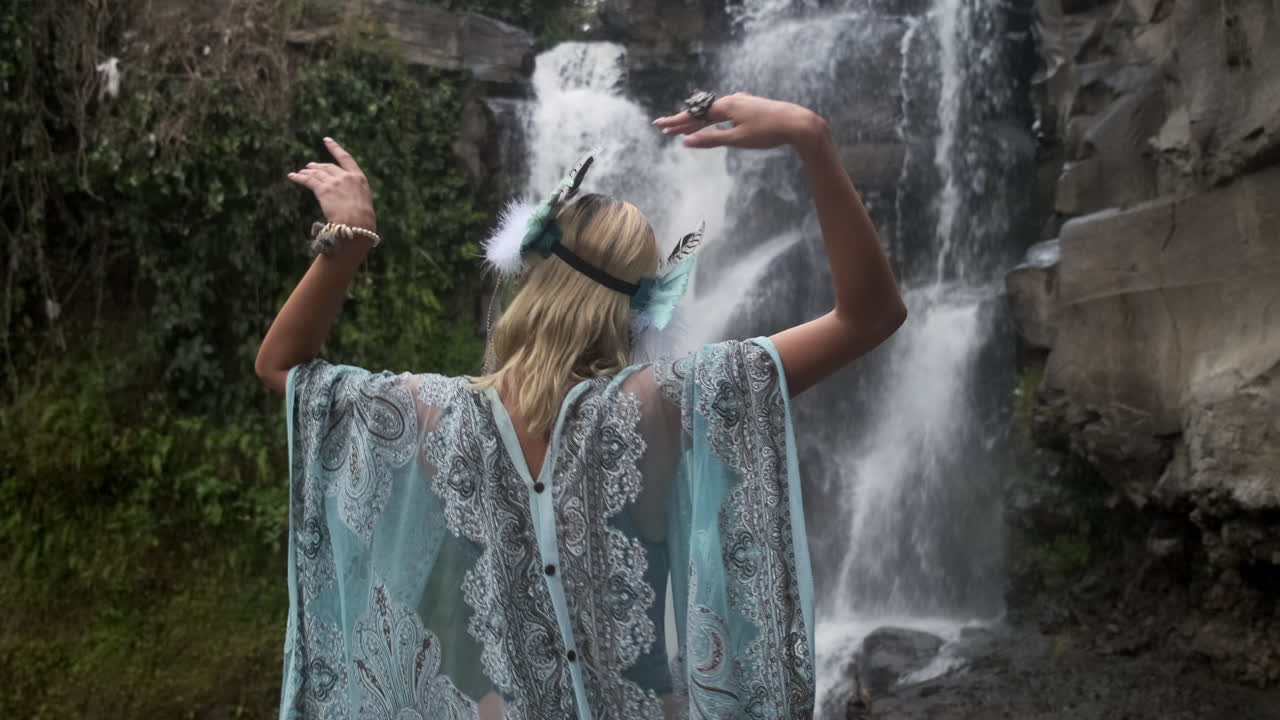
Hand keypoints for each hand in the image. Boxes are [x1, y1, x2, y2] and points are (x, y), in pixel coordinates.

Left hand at [288, 138, 376, 232]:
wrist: (357, 224)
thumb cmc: (363, 220)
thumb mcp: (363, 202)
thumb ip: (353, 194)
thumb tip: (346, 200)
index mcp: (359, 178)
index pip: (345, 158)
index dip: (334, 148)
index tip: (326, 140)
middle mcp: (346, 176)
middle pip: (328, 167)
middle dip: (318, 166)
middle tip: (309, 166)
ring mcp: (334, 182)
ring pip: (317, 173)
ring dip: (308, 172)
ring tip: (301, 172)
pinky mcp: (323, 189)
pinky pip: (308, 180)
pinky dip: (298, 178)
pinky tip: (292, 176)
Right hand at [652, 93, 826, 150]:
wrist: (797, 123)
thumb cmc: (767, 132)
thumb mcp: (736, 139)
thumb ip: (710, 140)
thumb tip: (687, 142)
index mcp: (726, 106)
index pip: (694, 115)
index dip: (676, 121)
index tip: (659, 125)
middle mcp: (732, 101)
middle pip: (702, 112)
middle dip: (684, 122)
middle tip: (666, 129)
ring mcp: (742, 102)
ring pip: (714, 112)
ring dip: (699, 121)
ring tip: (685, 129)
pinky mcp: (750, 107)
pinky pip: (725, 112)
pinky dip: (714, 119)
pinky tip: (715, 118)